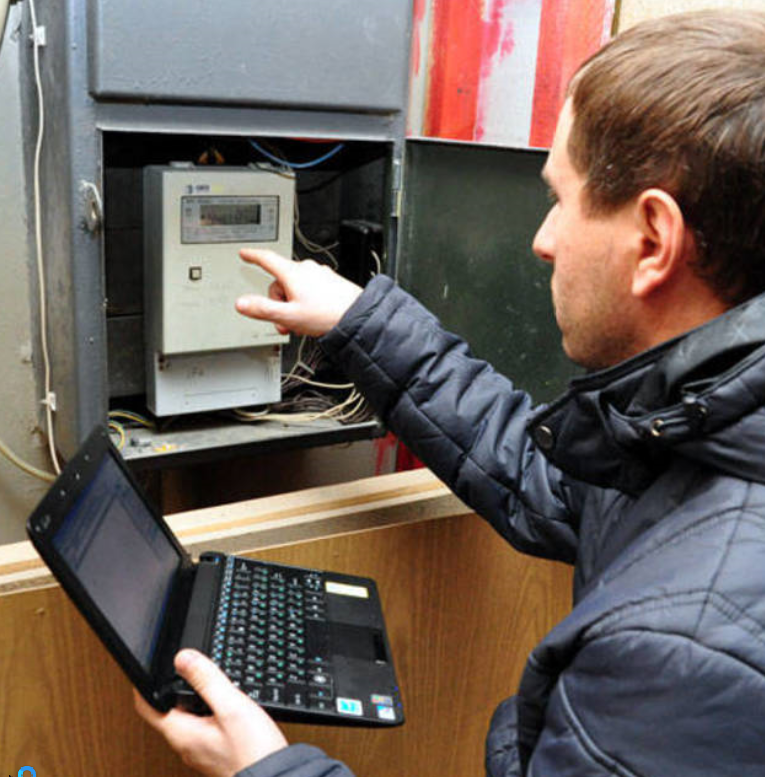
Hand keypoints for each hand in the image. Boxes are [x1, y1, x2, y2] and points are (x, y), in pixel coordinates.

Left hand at [134, 649, 287, 776]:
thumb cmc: (252, 751)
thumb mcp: (230, 706)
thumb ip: (207, 680)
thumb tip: (183, 657)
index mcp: (182, 733)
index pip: (147, 706)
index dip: (143, 684)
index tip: (148, 666)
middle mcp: (187, 744)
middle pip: (169, 709)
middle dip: (174, 686)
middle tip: (185, 666)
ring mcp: (202, 749)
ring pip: (189, 716)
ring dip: (194, 696)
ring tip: (209, 679)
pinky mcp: (217, 750)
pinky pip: (204, 724)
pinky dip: (209, 707)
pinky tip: (227, 702)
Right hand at [236, 248, 362, 336]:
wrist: (357, 316)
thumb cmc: (327, 315)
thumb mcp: (289, 316)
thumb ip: (263, 309)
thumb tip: (242, 304)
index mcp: (293, 274)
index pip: (267, 259)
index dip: (253, 256)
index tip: (245, 253)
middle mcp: (306, 270)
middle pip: (280, 281)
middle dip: (279, 302)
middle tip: (285, 321)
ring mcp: (320, 275)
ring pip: (295, 287)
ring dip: (292, 305)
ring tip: (302, 322)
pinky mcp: (330, 282)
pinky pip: (310, 289)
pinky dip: (306, 302)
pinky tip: (313, 315)